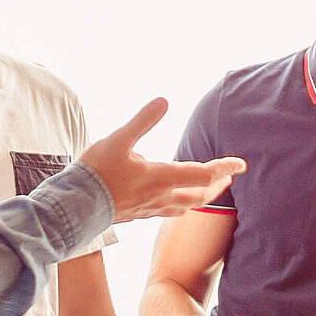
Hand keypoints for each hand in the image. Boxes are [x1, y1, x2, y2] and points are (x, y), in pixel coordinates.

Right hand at [79, 99, 245, 222]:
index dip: (224, 168)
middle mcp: (161, 196)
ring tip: (208, 191)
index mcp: (161, 178)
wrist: (74, 208)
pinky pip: (168, 212)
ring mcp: (150, 208)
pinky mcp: (138, 215)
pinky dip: (181, 205)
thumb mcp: (118, 140)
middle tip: (230, 177)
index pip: (203, 174)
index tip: (241, 164)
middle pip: (200, 195)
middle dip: (218, 185)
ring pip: (186, 207)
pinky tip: (173, 202)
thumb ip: (142, 121)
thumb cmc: (95, 173)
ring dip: (202, 198)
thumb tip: (163, 101)